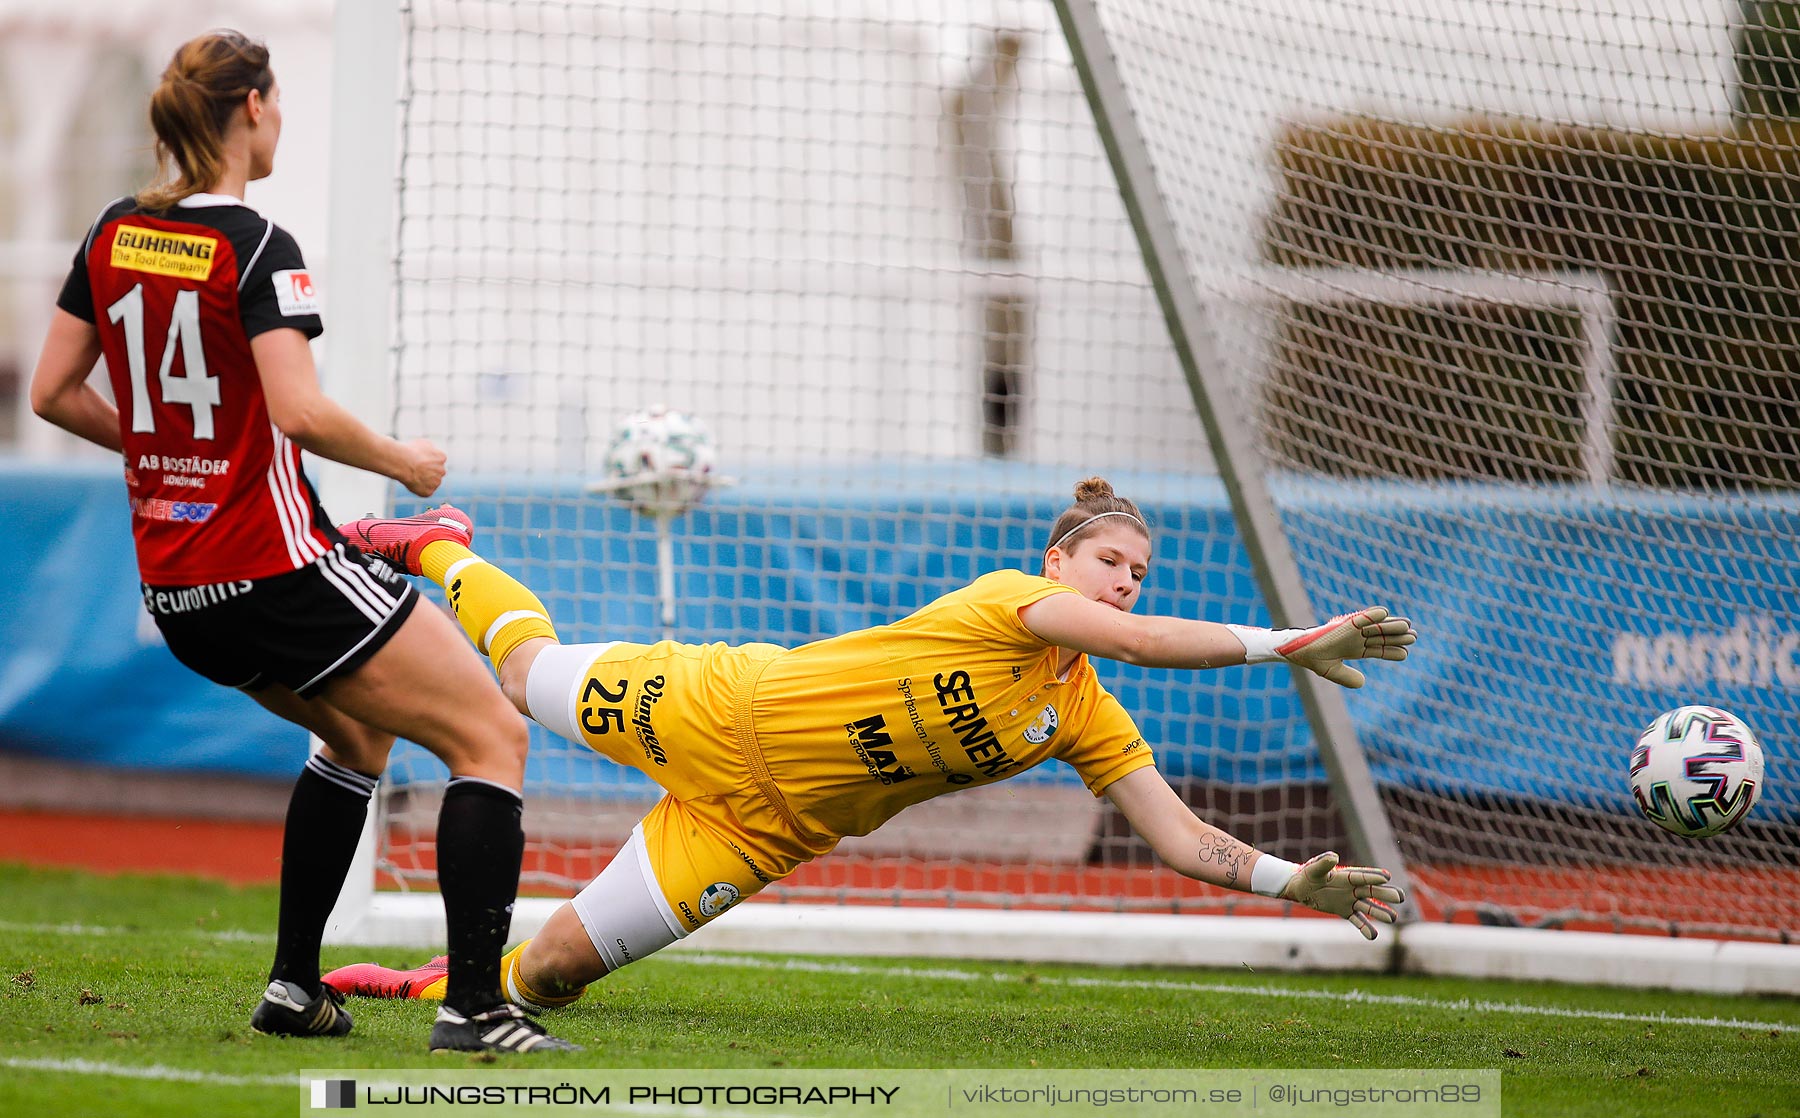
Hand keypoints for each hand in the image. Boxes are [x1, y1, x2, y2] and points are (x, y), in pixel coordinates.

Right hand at [397, 438, 446, 496]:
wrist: (403, 463)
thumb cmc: (410, 451)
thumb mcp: (423, 443)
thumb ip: (430, 449)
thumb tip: (431, 451)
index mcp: (442, 458)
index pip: (437, 461)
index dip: (426, 462)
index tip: (418, 461)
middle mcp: (442, 471)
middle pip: (436, 473)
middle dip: (428, 472)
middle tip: (415, 470)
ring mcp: (436, 482)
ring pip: (432, 483)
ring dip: (424, 481)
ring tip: (412, 475)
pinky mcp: (429, 492)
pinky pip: (425, 491)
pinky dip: (419, 489)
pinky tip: (412, 482)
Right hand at [1275, 606, 1414, 687]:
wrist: (1297, 651)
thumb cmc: (1313, 659)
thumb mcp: (1332, 672)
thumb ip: (1347, 677)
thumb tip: (1363, 683)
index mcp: (1354, 650)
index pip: (1378, 650)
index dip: (1392, 652)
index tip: (1406, 654)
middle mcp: (1356, 639)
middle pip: (1381, 637)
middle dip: (1397, 638)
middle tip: (1414, 637)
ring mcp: (1351, 631)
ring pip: (1376, 628)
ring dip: (1391, 626)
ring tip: (1408, 625)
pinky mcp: (1344, 624)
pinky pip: (1361, 618)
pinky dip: (1372, 615)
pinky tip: (1385, 613)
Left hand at [1278, 852, 1405, 939]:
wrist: (1302, 888)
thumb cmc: (1308, 875)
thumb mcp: (1314, 869)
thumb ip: (1323, 863)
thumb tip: (1334, 856)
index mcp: (1346, 875)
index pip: (1362, 876)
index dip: (1373, 876)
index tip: (1387, 877)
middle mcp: (1352, 888)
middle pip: (1372, 891)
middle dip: (1385, 894)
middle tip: (1400, 897)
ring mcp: (1350, 900)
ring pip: (1368, 907)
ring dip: (1380, 912)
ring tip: (1393, 918)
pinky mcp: (1345, 911)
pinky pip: (1357, 920)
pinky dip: (1365, 928)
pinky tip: (1373, 936)